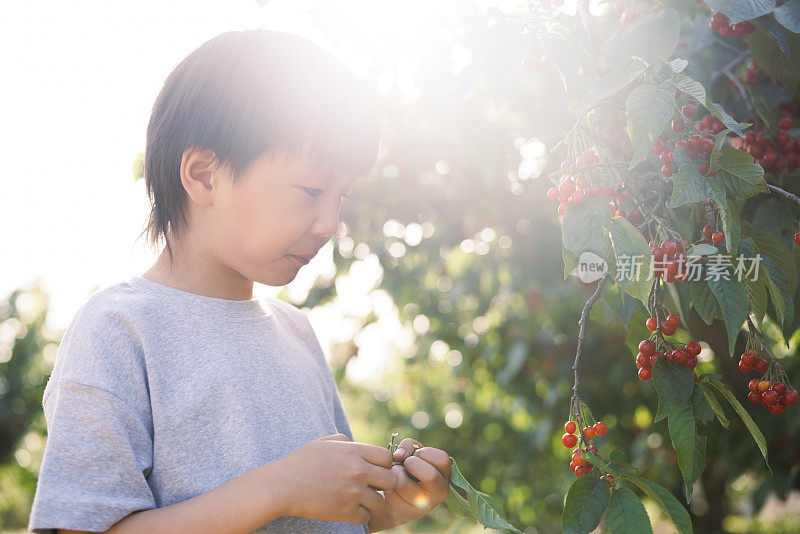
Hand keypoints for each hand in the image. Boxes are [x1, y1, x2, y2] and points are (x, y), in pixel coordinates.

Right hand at [270, 433, 397, 525]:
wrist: (282, 485)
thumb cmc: (301, 463)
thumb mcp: (323, 443)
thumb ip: (343, 441)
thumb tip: (354, 443)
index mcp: (354, 451)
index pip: (387, 458)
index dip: (382, 466)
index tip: (372, 471)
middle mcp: (358, 470)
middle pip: (390, 480)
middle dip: (381, 485)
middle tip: (368, 487)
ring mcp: (353, 492)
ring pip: (379, 501)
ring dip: (369, 502)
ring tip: (355, 500)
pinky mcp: (345, 511)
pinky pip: (365, 517)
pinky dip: (358, 515)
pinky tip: (347, 510)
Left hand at [382, 438, 450, 527]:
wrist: (398, 495)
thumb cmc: (410, 468)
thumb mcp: (413, 452)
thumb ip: (409, 445)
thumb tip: (399, 456)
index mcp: (445, 475)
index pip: (443, 459)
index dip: (425, 453)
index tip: (416, 455)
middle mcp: (440, 492)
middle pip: (430, 476)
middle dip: (412, 464)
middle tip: (406, 464)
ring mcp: (425, 506)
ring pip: (404, 485)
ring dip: (395, 474)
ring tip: (397, 474)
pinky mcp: (408, 514)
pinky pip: (392, 495)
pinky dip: (388, 486)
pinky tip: (392, 487)